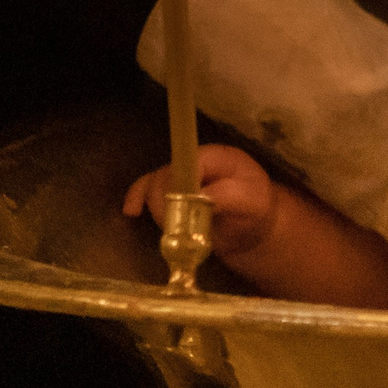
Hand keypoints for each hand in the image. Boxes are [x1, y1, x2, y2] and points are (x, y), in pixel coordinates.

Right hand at [123, 143, 278, 256]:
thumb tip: (199, 197)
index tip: (179, 210)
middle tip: (176, 227)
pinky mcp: (169, 193)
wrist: (253, 226)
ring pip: (153, 185)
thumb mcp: (251, 202)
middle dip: (166, 203)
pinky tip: (132, 213)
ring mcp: (180, 177)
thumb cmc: (256, 210)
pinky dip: (136, 199)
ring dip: (156, 210)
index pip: (187, 163)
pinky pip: (145, 190)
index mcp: (216, 157)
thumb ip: (228, 196)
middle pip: (166, 175)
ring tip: (171, 230)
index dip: (178, 185)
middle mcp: (194, 163)